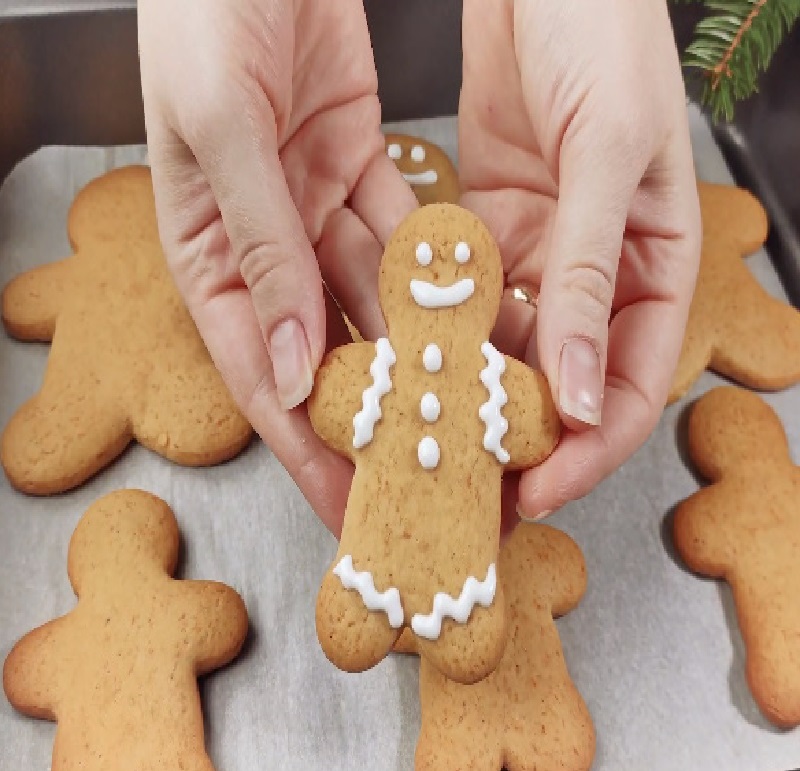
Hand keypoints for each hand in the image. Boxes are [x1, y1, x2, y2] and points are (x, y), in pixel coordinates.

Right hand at [138, 0, 416, 533]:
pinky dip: (432, 282)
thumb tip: (290, 369)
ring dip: (414, 356)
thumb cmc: (204, 11)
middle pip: (322, 354)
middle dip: (369, 417)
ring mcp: (311, 211)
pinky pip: (400, 243)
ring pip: (370, 304)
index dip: (303, 446)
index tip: (346, 504)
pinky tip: (466, 323)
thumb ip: (262, 252)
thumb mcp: (222, 129)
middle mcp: (261, 246)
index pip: (260, 373)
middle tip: (419, 476)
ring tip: (459, 415)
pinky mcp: (356, 174)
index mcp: (208, 252)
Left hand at [460, 0, 701, 520]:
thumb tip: (580, 393)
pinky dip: (435, 334)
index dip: (587, 450)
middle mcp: (595, 276)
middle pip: (559, 385)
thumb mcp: (608, 154)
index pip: (627, 387)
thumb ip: (592, 274)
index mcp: (653, 268)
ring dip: (467, 399)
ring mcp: (538, 259)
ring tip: (422, 445)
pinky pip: (460, 300)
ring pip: (504, 352)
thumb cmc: (604, 36)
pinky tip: (401, 367)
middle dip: (518, 443)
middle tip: (464, 490)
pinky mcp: (486, 234)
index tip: (537, 493)